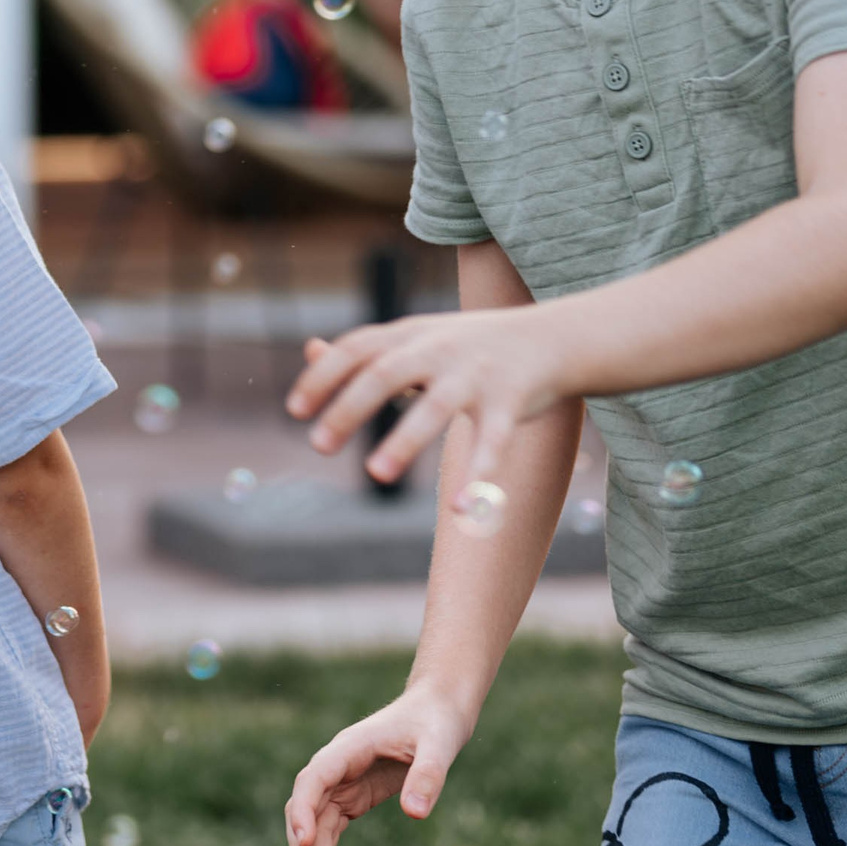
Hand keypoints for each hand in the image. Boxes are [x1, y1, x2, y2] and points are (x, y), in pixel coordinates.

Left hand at [285, 309, 569, 490]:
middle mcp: (440, 349)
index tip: (293, 411)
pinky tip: (462, 510)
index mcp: (412, 335)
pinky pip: (493, 441)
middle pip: (387, 372)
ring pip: (437, 406)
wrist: (553, 337)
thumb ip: (367, 349)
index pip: (358, 348)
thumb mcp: (418, 338)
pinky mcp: (512, 402)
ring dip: (404, 439)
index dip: (324, 376)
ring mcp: (477, 374)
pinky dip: (478, 474)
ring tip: (375, 474)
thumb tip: (310, 351)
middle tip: (317, 445)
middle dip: (350, 406)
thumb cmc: (472, 345)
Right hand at [285, 689, 474, 845]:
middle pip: (305, 806)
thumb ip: (428, 775)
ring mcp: (343, 782)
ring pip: (314, 822)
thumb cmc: (436, 719)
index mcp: (349, 747)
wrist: (438, 709)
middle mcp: (338, 766)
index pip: (314, 778)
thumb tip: (415, 814)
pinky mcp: (354, 797)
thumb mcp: (439, 744)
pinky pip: (330, 828)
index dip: (304, 810)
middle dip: (304, 844)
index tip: (305, 842)